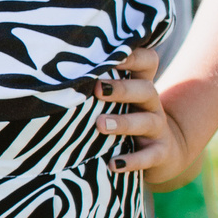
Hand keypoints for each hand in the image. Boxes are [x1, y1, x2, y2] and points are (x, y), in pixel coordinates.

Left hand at [91, 45, 203, 191]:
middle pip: (146, 89)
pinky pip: (149, 156)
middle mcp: (151, 104)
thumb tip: (54, 74)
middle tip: (97, 89)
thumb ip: (97, 88)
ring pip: (146, 121)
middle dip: (122, 89)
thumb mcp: (118, 101)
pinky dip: (132, 160)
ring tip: (100, 125)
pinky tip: (114, 164)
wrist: (163, 154)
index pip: (148, 62)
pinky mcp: (160, 153)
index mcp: (141, 86)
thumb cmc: (127, 119)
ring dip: (123, 123)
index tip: (111, 54)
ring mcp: (158, 129)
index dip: (134, 56)